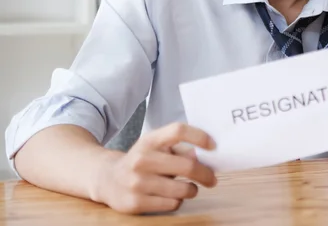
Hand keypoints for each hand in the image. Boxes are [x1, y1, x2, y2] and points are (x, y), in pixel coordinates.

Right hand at [92, 122, 216, 214]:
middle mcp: (141, 160)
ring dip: (192, 190)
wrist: (106, 178)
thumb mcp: (155, 147)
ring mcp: (137, 182)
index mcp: (149, 141)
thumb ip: (179, 148)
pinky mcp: (135, 203)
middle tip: (212, 178)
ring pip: (183, 189)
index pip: (178, 131)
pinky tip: (170, 196)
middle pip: (187, 165)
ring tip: (189, 188)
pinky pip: (172, 204)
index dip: (199, 137)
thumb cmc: (141, 161)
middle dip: (206, 174)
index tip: (214, 146)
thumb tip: (205, 157)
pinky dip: (177, 201)